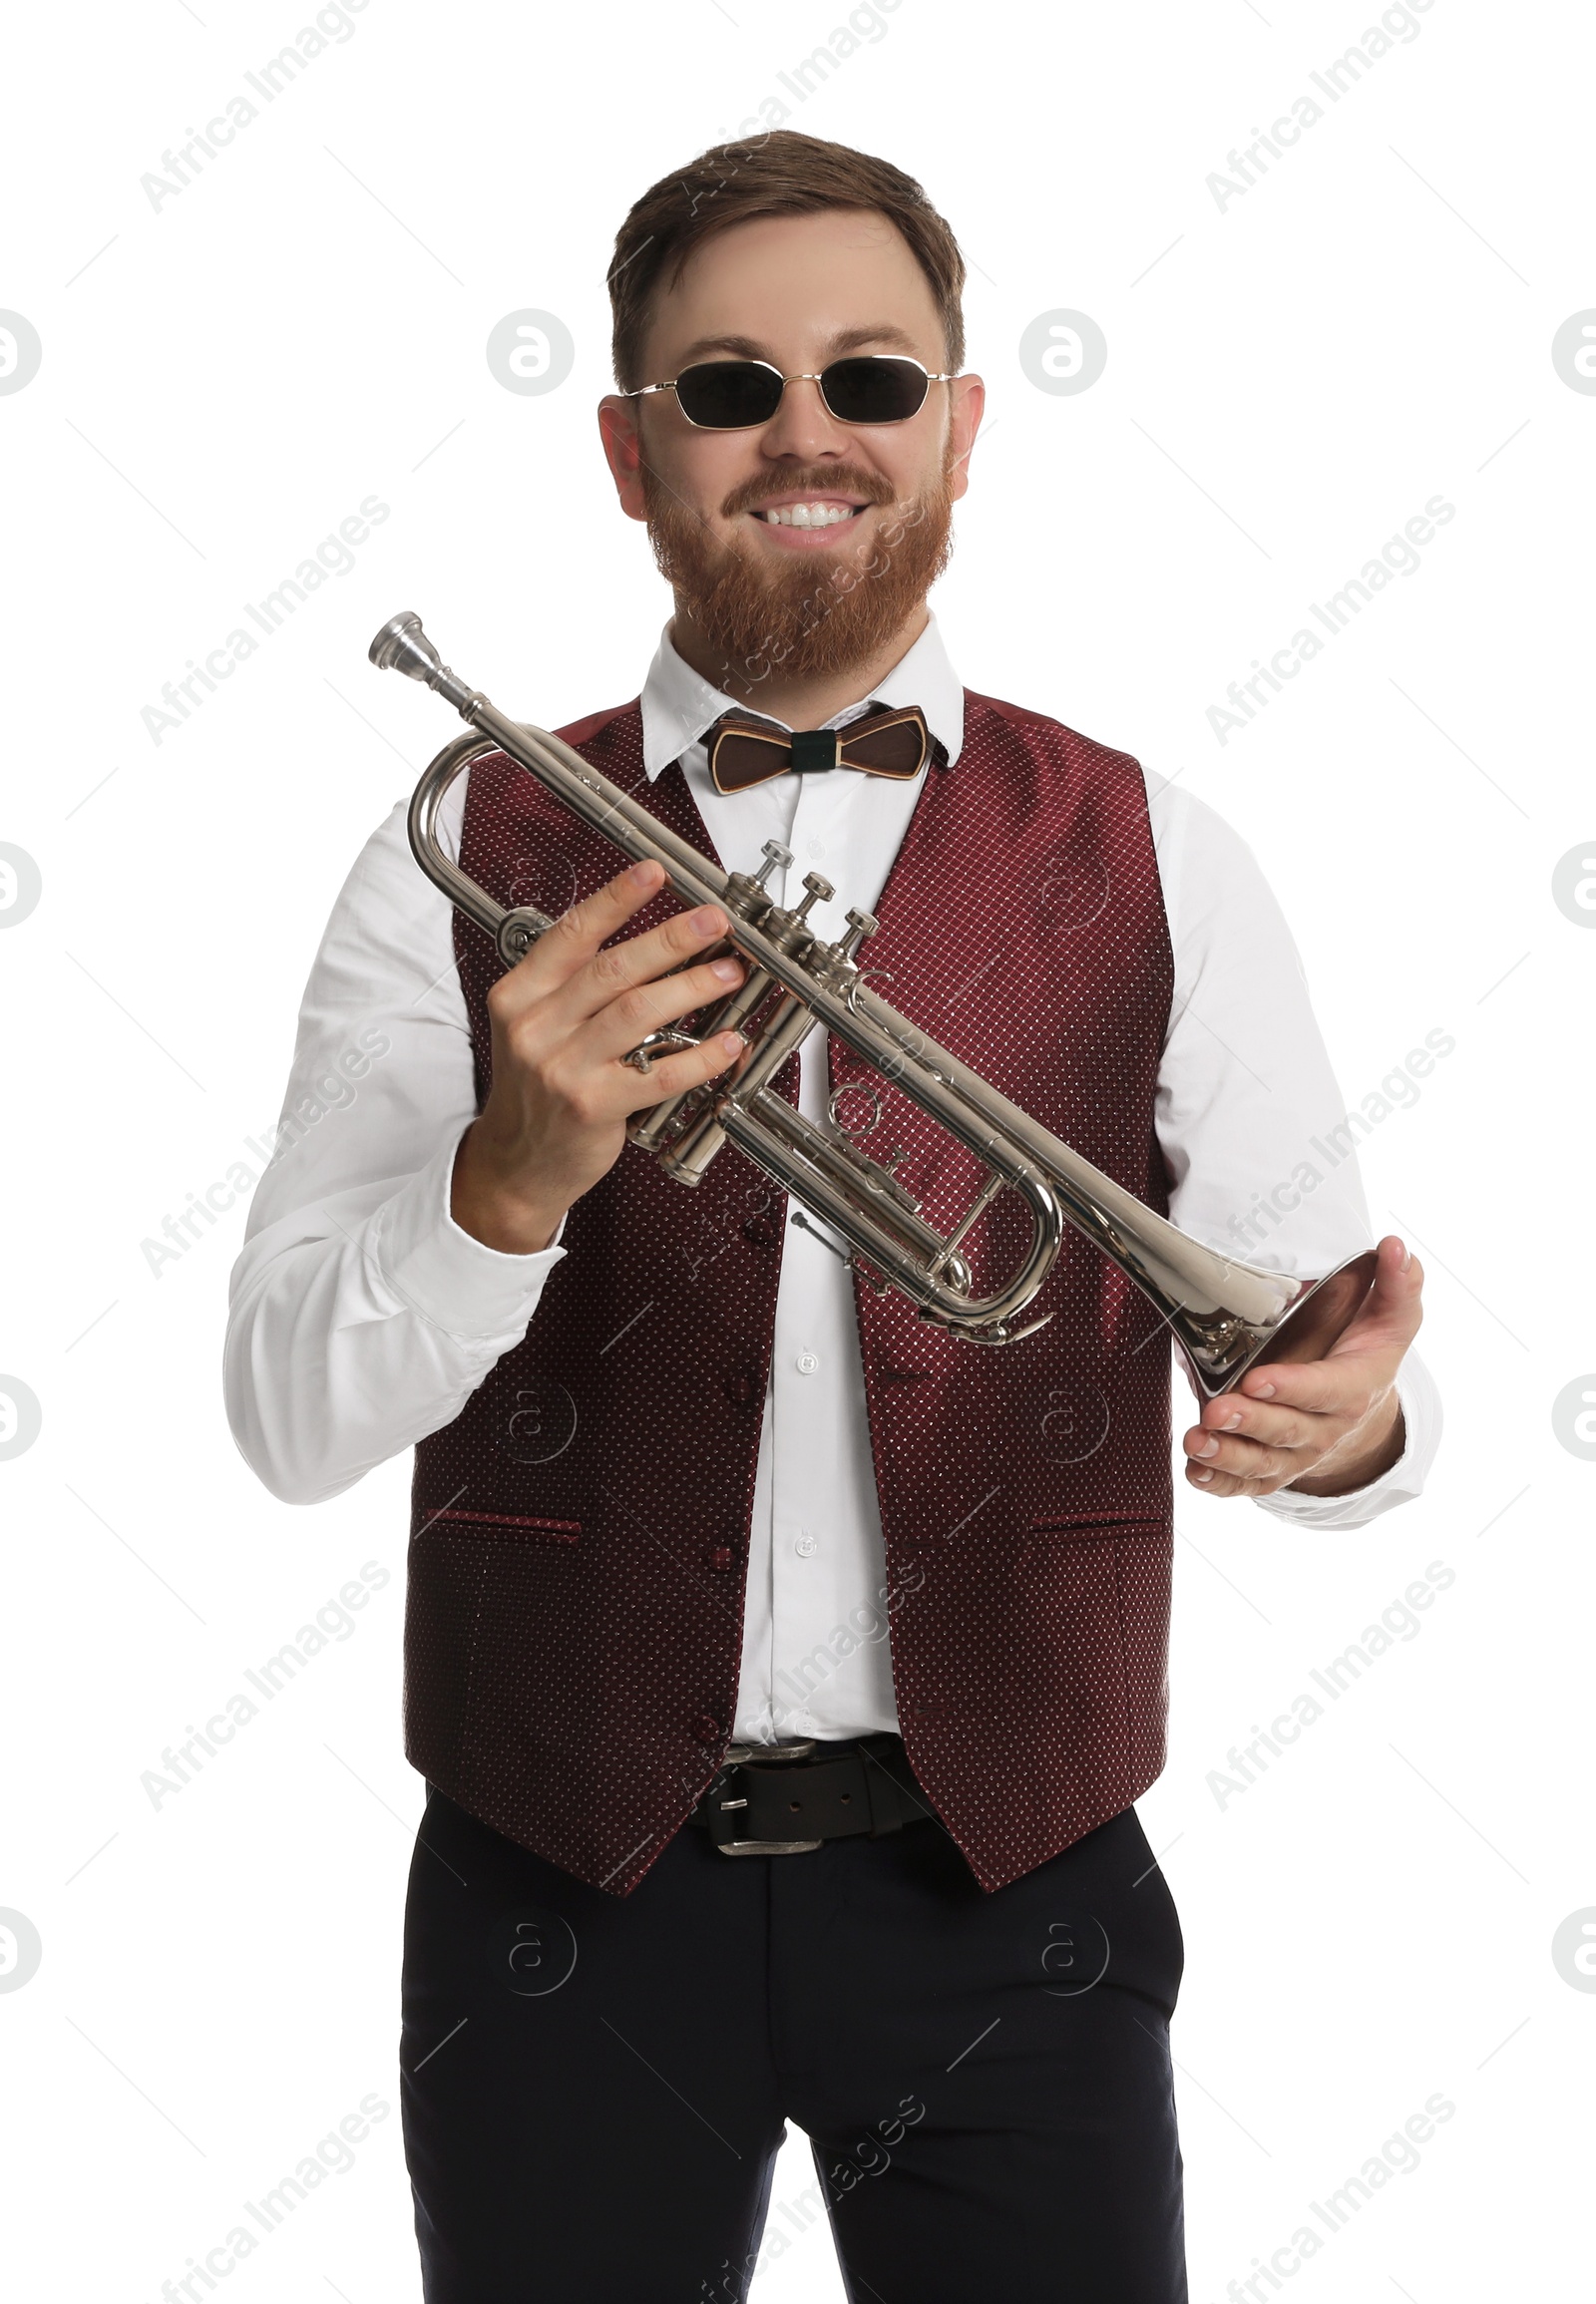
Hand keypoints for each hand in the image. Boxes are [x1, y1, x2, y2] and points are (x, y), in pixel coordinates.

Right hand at [451, 859, 746, 1252]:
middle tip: (712, 922)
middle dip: (671, 939)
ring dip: (690, 987)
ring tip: (727, 973)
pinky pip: (659, 1074)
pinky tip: (727, 1043)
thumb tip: (647, 944)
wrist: (516, 1162)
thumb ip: (572, 985)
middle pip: (612, 969)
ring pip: (637, 1013)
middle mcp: (537, 1027)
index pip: (572, 935)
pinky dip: (700, 1057)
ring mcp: (563, 1069)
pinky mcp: (593, 1107)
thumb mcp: (532, 1025)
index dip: (617, 900)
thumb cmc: (534, 1089)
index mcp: (520, 996)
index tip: (653, 874)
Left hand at [1181, 1235, 1423, 1498]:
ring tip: (1197, 1441)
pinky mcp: (1272, 1470)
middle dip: (1251, 1423)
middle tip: (1217, 1411)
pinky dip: (1219, 1482)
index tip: (1256, 1378)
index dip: (1292, 1388)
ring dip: (1227, 1455)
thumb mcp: (1390, 1320)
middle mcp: (1325, 1429)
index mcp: (1353, 1389)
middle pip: (1287, 1431)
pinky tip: (1195, 1471)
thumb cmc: (1366, 1353)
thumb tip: (1396, 1248)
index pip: (1325, 1391)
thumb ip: (1397, 1285)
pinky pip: (1246, 1484)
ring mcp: (1296, 1454)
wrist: (1360, 1409)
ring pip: (1263, 1464)